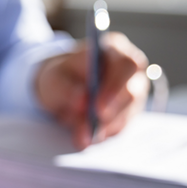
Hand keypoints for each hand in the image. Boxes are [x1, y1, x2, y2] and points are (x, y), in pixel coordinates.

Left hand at [35, 32, 149, 149]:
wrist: (61, 89)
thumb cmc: (60, 77)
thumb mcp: (53, 78)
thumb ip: (65, 87)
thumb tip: (82, 101)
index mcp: (114, 50)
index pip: (127, 66)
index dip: (115, 88)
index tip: (98, 108)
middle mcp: (130, 71)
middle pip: (133, 93)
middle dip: (112, 113)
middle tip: (92, 129)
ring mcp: (133, 93)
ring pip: (127, 114)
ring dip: (104, 128)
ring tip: (80, 136)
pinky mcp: (127, 113)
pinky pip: (119, 128)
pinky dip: (102, 135)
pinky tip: (86, 137)